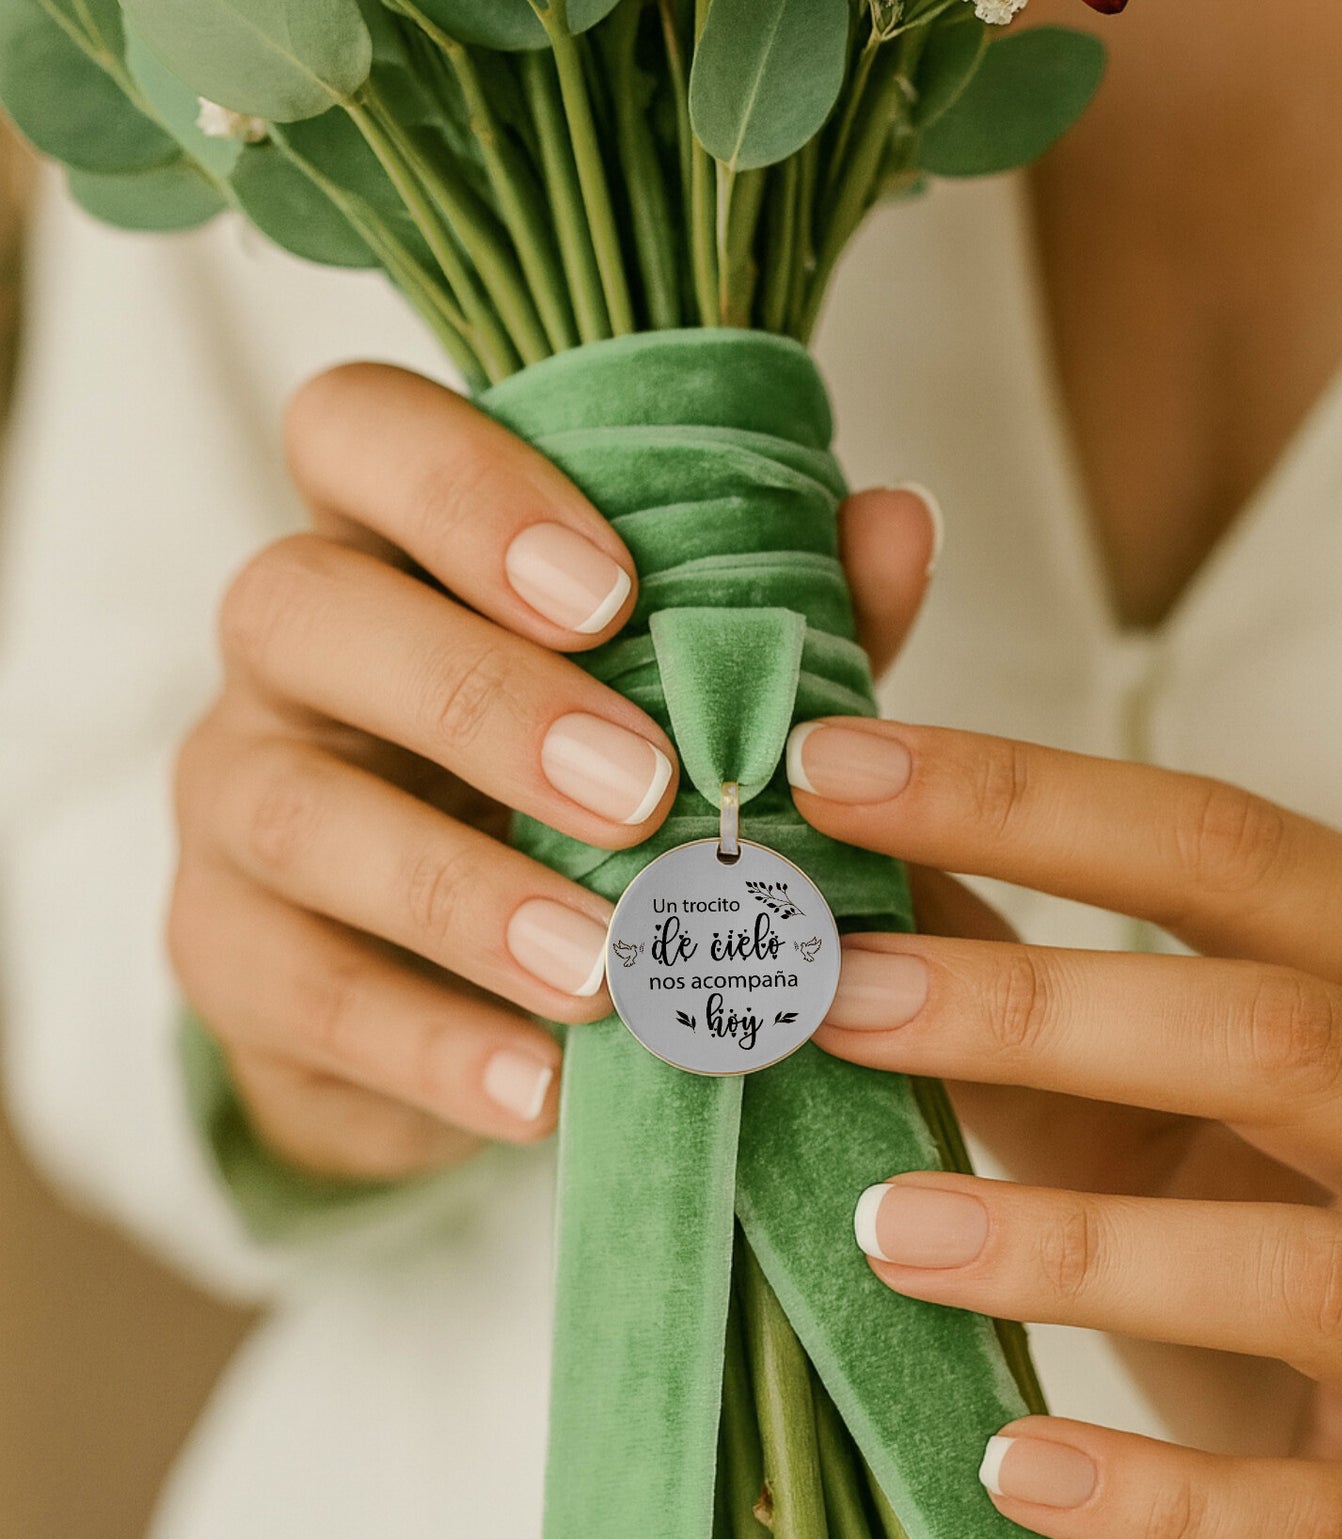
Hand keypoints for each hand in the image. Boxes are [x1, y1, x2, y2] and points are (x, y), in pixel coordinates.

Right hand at [169, 362, 936, 1178]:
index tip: (611, 591)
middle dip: (478, 695)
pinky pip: (302, 992)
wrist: (451, 995)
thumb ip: (769, 623)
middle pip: (299, 607)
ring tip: (608, 967)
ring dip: (462, 893)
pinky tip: (542, 1091)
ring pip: (296, 812)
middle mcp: (287, 659)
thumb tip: (901, 523)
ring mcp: (233, 803)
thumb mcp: (676, 713)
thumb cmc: (575, 811)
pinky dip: (432, 1047)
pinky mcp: (227, 958)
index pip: (355, 430)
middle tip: (642, 790)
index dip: (462, 487)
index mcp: (391, 551)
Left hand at [789, 715, 1341, 1538]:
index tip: (830, 771)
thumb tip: (854, 884)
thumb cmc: (1279, 1229)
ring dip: (1078, 1250)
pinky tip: (1007, 1468)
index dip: (1024, 801)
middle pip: (1278, 1036)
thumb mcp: (1168, 1101)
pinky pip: (1319, 1517)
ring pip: (1304, 1270)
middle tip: (833, 1001)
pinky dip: (1161, 1499)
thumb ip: (1039, 1004)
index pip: (1227, 851)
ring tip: (885, 1235)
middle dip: (1040, 1010)